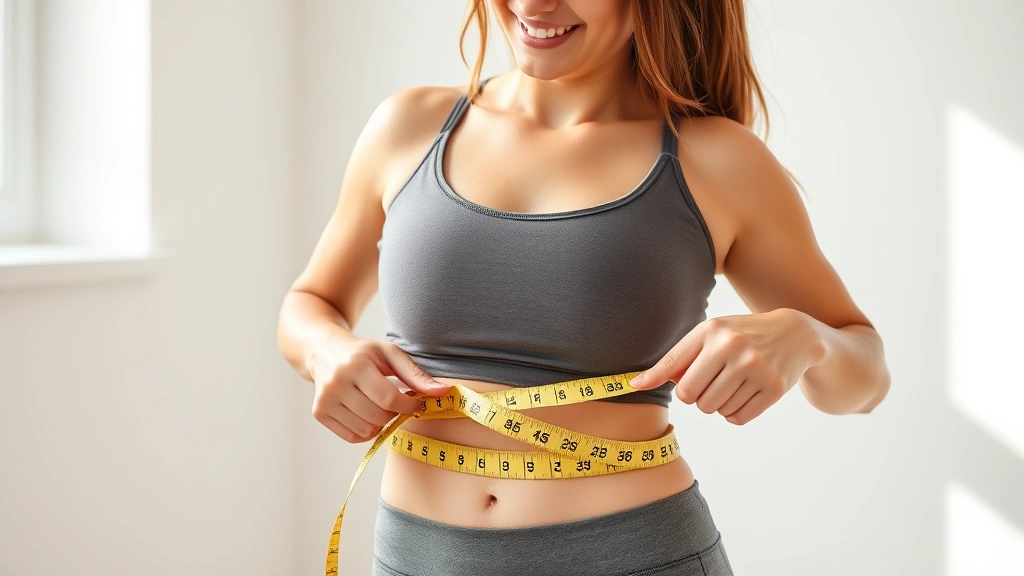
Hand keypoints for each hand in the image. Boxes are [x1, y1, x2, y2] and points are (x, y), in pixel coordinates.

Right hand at [307, 337, 451, 442]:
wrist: (324, 352)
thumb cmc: (363, 353)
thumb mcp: (390, 354)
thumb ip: (416, 374)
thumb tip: (444, 392)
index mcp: (355, 365)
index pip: (389, 398)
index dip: (409, 406)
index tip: (417, 404)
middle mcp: (336, 384)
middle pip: (378, 417)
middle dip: (395, 414)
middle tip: (396, 403)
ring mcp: (325, 400)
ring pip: (366, 430)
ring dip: (380, 423)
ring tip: (379, 405)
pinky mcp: (319, 413)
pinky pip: (352, 437)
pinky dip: (366, 431)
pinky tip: (366, 413)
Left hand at [628, 308, 824, 424]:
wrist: (793, 334)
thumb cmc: (739, 336)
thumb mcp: (709, 335)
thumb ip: (676, 359)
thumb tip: (637, 384)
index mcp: (712, 331)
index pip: (674, 371)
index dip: (659, 382)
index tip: (634, 386)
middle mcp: (734, 348)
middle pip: (692, 398)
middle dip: (697, 396)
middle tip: (711, 383)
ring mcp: (756, 368)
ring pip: (715, 410)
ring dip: (718, 404)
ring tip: (731, 385)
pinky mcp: (774, 388)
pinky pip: (737, 418)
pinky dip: (735, 413)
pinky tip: (745, 394)